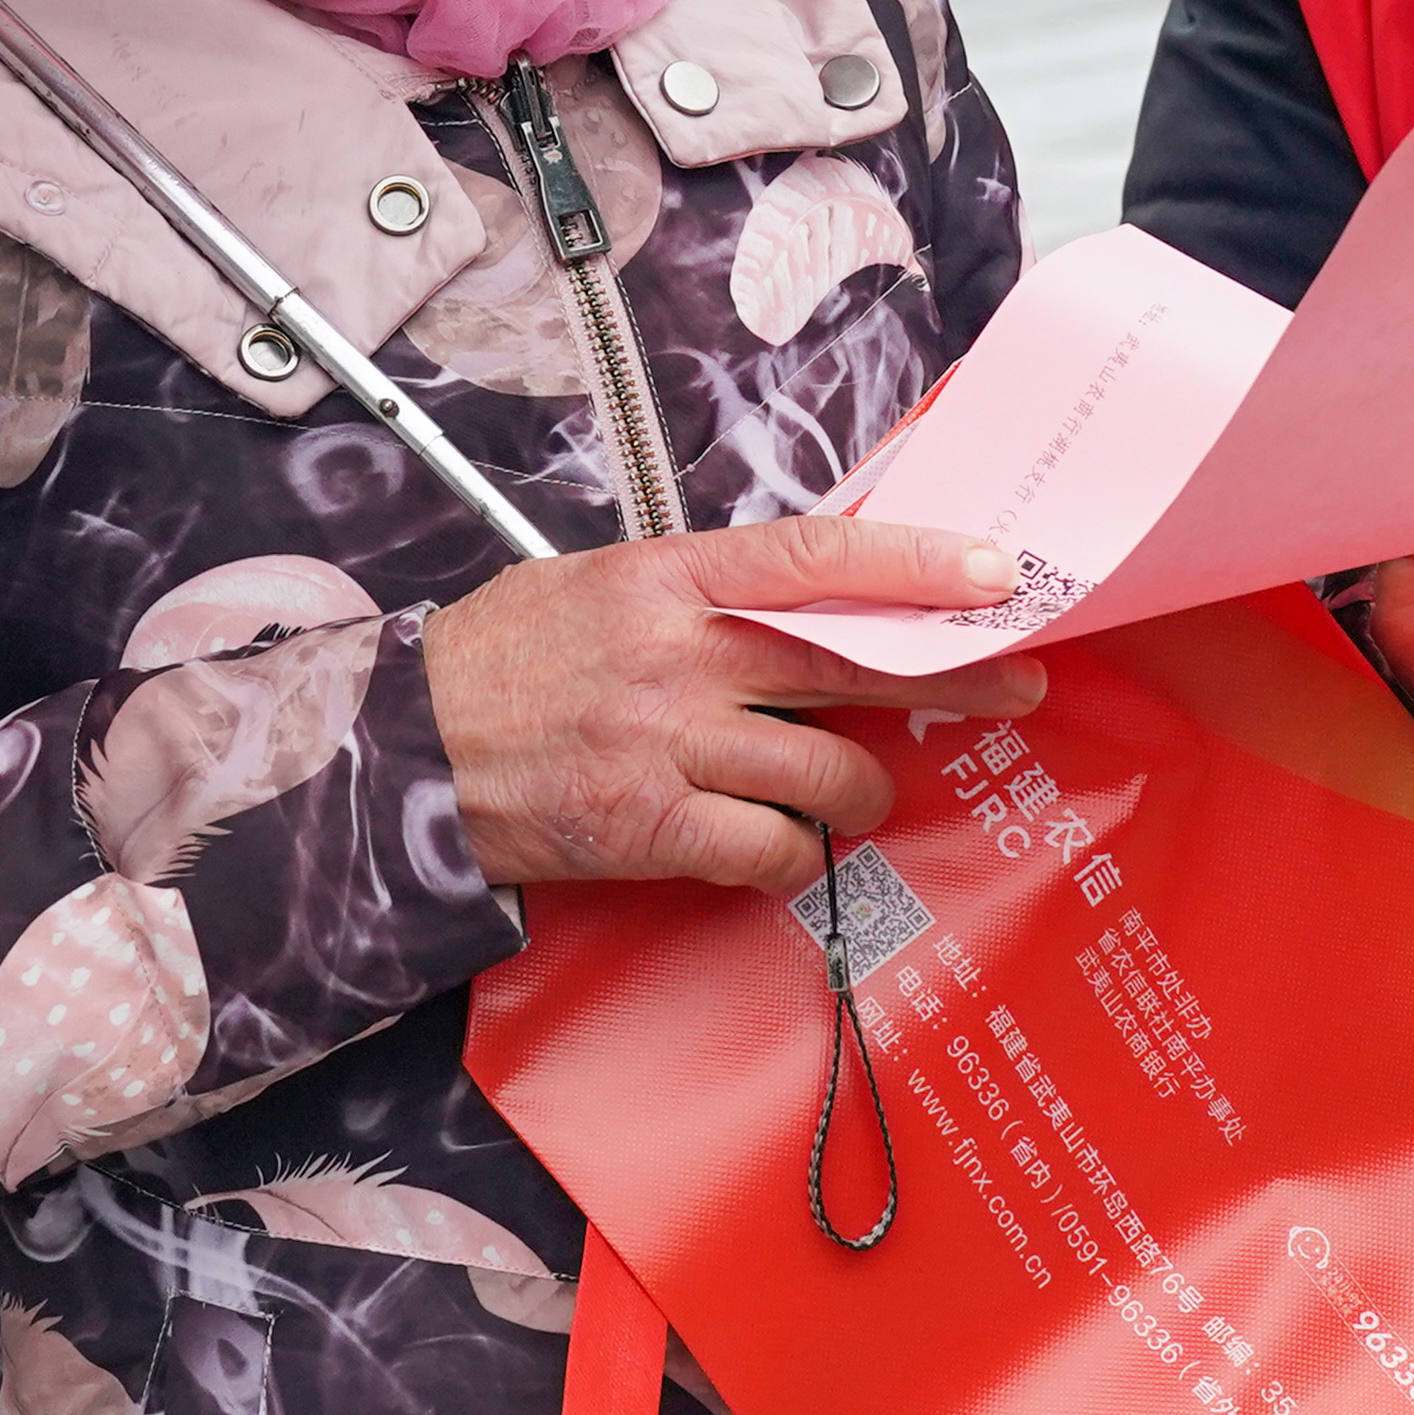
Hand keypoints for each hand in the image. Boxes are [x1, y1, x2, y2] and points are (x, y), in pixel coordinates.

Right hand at [420, 514, 1036, 894]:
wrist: (397, 748)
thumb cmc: (505, 661)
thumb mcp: (602, 583)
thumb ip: (706, 589)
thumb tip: (822, 596)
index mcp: (667, 576)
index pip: (816, 556)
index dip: (916, 562)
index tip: (993, 570)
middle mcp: (676, 653)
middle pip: (848, 664)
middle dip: (950, 678)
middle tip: (1016, 684)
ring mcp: (663, 744)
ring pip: (825, 773)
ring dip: (861, 791)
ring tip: (858, 791)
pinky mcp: (645, 828)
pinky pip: (768, 852)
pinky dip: (793, 859)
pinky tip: (784, 851)